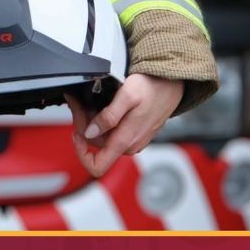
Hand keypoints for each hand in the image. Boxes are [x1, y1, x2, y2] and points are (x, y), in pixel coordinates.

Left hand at [65, 73, 183, 177]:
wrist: (172, 83)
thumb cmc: (153, 87)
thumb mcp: (127, 96)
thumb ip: (108, 117)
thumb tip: (90, 133)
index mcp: (125, 141)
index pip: (96, 166)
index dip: (80, 152)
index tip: (77, 131)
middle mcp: (129, 145)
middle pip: (96, 146)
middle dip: (84, 126)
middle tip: (79, 104)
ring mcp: (133, 140)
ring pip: (103, 138)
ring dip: (92, 122)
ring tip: (89, 102)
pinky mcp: (135, 133)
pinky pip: (113, 133)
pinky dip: (103, 121)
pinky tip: (102, 106)